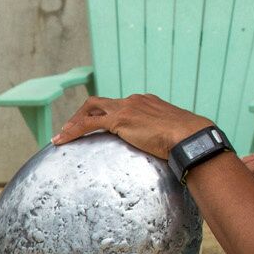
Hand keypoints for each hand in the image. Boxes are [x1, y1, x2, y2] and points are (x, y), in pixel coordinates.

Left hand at [53, 91, 217, 160]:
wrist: (192, 137)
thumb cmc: (189, 141)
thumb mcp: (173, 137)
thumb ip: (163, 139)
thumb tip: (167, 153)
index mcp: (147, 102)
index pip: (119, 104)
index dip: (105, 114)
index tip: (98, 125)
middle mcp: (135, 100)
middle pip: (101, 102)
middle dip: (83, 114)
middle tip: (71, 129)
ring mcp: (127, 108)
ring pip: (91, 108)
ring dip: (74, 121)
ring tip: (61, 136)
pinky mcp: (121, 120)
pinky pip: (88, 123)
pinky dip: (72, 130)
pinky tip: (60, 141)